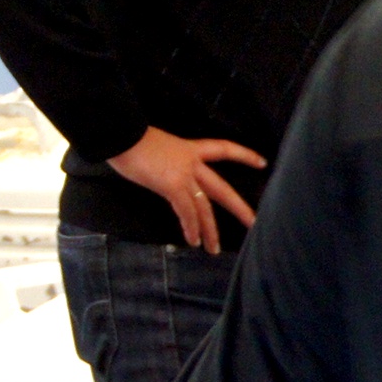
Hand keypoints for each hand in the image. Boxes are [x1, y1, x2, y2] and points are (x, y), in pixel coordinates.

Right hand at [106, 126, 264, 254]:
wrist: (119, 132)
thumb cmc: (128, 136)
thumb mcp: (156, 146)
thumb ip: (166, 161)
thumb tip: (161, 173)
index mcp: (190, 149)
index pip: (223, 149)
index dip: (244, 155)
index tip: (263, 162)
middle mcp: (192, 162)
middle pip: (222, 188)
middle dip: (239, 208)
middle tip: (255, 223)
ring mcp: (184, 174)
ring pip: (205, 206)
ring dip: (210, 230)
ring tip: (215, 250)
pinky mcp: (172, 185)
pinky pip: (186, 211)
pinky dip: (191, 227)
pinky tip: (194, 241)